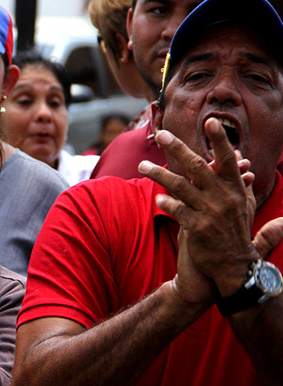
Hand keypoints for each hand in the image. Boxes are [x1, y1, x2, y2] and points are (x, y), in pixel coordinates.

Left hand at [139, 119, 258, 296]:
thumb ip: (238, 179)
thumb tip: (238, 155)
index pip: (227, 159)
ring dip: (159, 174)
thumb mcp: (243, 203)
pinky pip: (178, 212)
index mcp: (235, 188)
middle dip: (179, 148)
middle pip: (197, 166)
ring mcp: (210, 213)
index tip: (210, 121)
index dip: (219, 140)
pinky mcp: (197, 229)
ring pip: (181, 187)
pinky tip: (157, 199)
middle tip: (163, 134)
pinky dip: (168, 204)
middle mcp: (223, 197)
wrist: (233, 265)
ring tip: (142, 167)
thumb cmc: (235, 229)